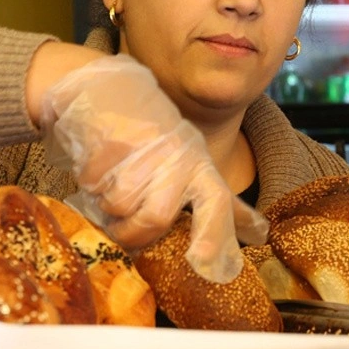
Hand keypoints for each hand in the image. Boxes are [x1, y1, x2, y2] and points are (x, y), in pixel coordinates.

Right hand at [38, 54, 267, 282]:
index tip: (202, 262)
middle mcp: (177, 157)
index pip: (216, 202)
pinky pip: (93, 184)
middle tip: (121, 229)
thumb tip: (260, 233)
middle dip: (132, 232)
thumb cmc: (154, 136)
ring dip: (106, 207)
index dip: (212, 235)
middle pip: (155, 217)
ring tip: (108, 188)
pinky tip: (95, 168)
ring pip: (118, 206)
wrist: (110, 87)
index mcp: (200, 166)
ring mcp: (143, 148)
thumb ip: (220, 203)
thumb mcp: (194, 163)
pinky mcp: (108, 141)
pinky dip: (89, 184)